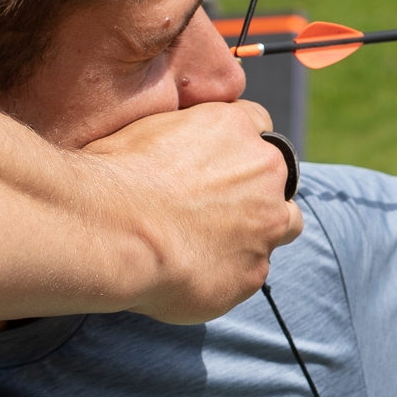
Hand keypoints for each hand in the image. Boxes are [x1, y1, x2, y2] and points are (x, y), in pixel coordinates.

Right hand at [84, 100, 305, 321]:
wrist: (113, 231)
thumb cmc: (114, 178)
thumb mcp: (144, 130)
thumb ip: (177, 136)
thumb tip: (171, 148)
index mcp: (234, 126)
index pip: (258, 123)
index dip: (237, 145)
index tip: (217, 161)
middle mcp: (263, 171)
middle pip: (279, 176)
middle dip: (254, 190)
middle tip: (212, 208)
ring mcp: (266, 224)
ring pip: (282, 225)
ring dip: (258, 231)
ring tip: (213, 244)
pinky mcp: (253, 272)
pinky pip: (251, 271)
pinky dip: (230, 272)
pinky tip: (194, 273)